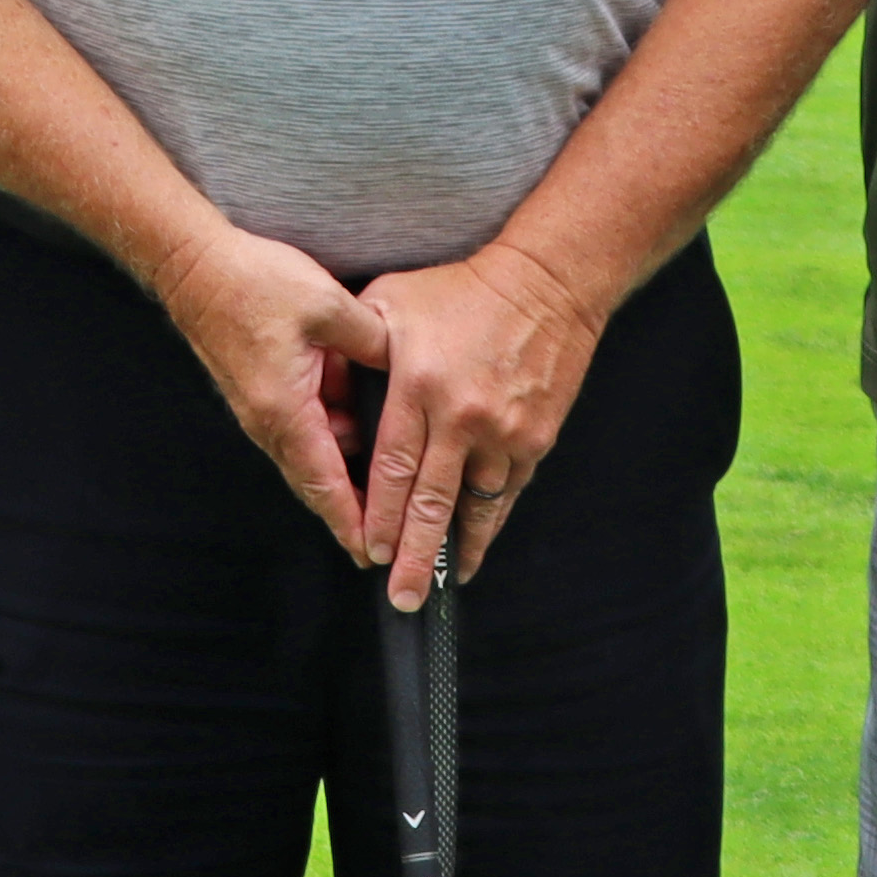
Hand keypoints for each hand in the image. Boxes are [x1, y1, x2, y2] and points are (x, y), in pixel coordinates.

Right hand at [146, 218, 393, 550]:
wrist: (194, 264)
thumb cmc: (251, 282)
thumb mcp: (329, 305)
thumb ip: (374, 341)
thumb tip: (406, 364)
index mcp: (285, 409)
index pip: (326, 482)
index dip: (352, 520)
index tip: (372, 551)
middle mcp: (269, 420)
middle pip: (318, 480)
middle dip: (353, 508)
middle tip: (391, 530)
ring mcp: (261, 409)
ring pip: (314, 451)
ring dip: (346, 460)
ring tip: (389, 467)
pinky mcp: (260, 392)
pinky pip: (304, 425)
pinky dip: (333, 429)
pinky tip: (359, 408)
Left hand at [350, 244, 604, 605]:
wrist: (547, 280)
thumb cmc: (462, 289)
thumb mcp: (391, 302)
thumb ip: (356, 347)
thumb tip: (329, 386)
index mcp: (419, 385)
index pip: (392, 468)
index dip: (379, 516)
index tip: (369, 549)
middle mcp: (462, 415)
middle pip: (431, 501)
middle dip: (414, 555)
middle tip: (402, 596)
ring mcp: (504, 430)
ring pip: (475, 506)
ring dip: (456, 549)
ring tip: (440, 583)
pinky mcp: (536, 436)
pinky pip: (507, 491)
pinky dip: (490, 523)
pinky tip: (476, 546)